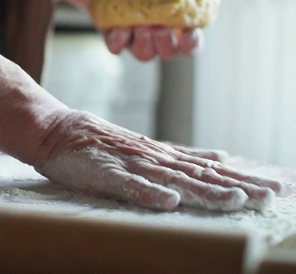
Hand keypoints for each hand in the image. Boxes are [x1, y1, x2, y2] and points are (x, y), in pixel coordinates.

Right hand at [34, 110, 283, 210]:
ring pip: (172, 180)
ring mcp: (130, 165)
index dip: (241, 180)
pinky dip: (148, 193)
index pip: (209, 170)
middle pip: (200, 176)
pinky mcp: (106, 173)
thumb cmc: (100, 142)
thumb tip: (220, 158)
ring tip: (235, 200)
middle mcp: (154, 158)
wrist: (58, 130)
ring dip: (204, 191)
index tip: (274, 189)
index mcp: (164, 156)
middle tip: (271, 196)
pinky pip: (129, 185)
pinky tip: (168, 201)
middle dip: (237, 187)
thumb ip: (180, 156)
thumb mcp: (146, 147)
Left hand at [62, 0, 201, 60]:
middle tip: (159, 25)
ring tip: (140, 23)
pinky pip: (118, 48)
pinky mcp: (114, 43)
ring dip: (144, 40)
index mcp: (174, 28)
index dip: (191, 42)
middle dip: (165, 40)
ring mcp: (135, 44)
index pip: (190, 45)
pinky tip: (121, 26)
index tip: (187, 31)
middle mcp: (156, 41)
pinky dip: (120, 38)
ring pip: (144, 55)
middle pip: (167, 52)